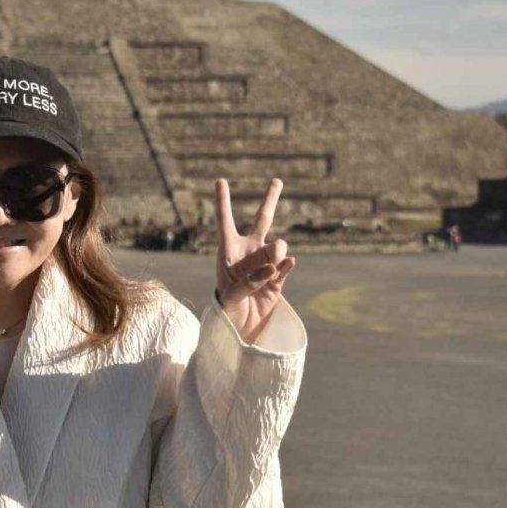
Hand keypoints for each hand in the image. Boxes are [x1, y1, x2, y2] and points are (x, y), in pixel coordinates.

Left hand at [214, 178, 296, 341]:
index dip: (223, 201)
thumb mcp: (232, 294)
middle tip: (277, 180)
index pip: (225, 220)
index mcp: (229, 250)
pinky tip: (286, 265)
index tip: (220, 180)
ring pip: (277, 246)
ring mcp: (265, 262)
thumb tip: (273, 266)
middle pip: (263, 220)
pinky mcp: (278, 277)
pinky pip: (286, 265)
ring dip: (276, 252)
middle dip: (270, 199)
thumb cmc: (227, 308)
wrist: (241, 327)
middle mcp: (248, 251)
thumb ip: (251, 279)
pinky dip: (286, 265)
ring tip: (271, 267)